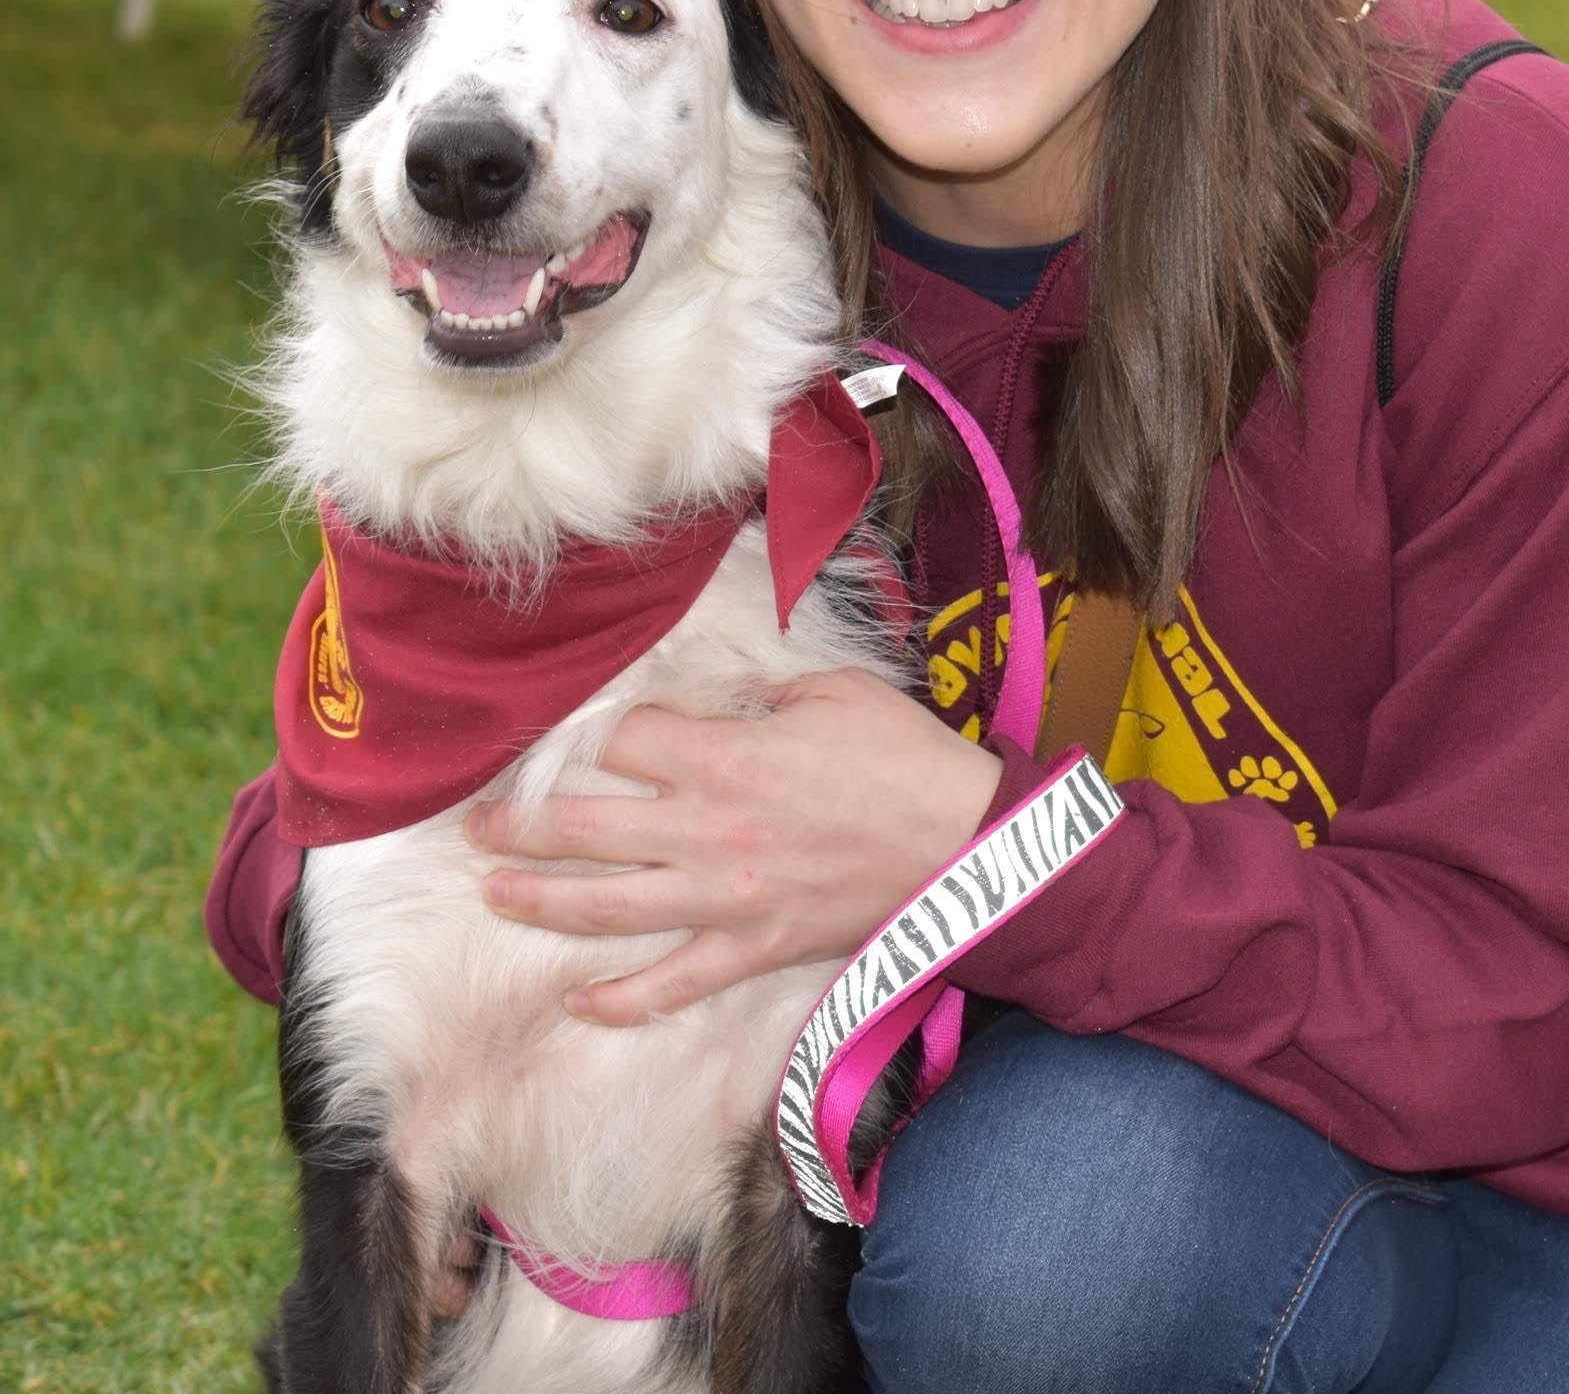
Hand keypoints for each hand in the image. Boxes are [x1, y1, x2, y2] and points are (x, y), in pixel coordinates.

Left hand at [464, 669, 1003, 1026]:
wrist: (966, 844)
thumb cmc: (906, 758)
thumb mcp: (836, 690)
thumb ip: (766, 690)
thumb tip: (725, 700)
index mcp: (725, 756)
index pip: (623, 742)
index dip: (590, 736)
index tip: (572, 740)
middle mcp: (706, 829)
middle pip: (585, 827)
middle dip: (520, 826)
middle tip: (477, 827)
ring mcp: (724, 897)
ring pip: (607, 908)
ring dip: (541, 903)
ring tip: (496, 895)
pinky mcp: (753, 948)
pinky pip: (673, 983)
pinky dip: (622, 1000)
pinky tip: (580, 1002)